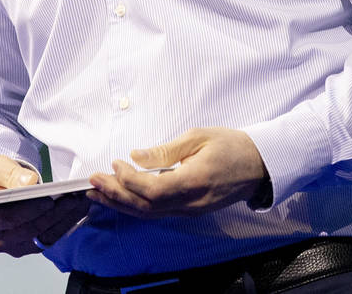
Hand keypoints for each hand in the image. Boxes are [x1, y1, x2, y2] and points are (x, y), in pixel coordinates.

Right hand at [0, 155, 90, 256]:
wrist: (0, 191)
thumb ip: (8, 173)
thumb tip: (28, 182)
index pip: (6, 218)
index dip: (28, 210)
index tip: (48, 199)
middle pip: (29, 229)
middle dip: (53, 212)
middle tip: (73, 197)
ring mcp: (15, 247)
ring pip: (44, 236)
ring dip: (65, 218)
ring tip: (81, 201)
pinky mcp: (32, 248)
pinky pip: (52, 238)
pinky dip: (66, 223)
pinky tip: (78, 209)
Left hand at [88, 127, 266, 217]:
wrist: (259, 166)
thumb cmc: (231, 146)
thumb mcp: (198, 137)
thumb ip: (165, 150)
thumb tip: (136, 156)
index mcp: (194, 182)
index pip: (153, 190)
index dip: (129, 180)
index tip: (115, 164)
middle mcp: (191, 203)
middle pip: (146, 207)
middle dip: (116, 195)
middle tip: (92, 182)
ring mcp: (190, 210)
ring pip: (150, 213)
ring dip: (121, 204)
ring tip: (97, 194)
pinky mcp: (190, 211)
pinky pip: (158, 212)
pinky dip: (136, 206)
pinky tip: (121, 198)